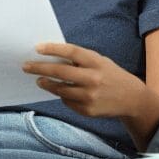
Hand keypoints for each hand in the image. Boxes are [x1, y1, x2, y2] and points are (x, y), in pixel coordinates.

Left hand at [22, 42, 146, 117]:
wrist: (132, 99)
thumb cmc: (110, 74)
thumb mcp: (99, 61)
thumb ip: (79, 60)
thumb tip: (50, 56)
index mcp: (96, 62)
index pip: (71, 52)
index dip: (53, 49)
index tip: (37, 48)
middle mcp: (93, 79)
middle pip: (60, 72)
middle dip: (39, 68)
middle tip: (26, 66)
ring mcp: (90, 96)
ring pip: (60, 89)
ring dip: (46, 84)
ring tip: (39, 80)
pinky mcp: (88, 110)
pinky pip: (67, 101)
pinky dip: (62, 95)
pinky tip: (62, 91)